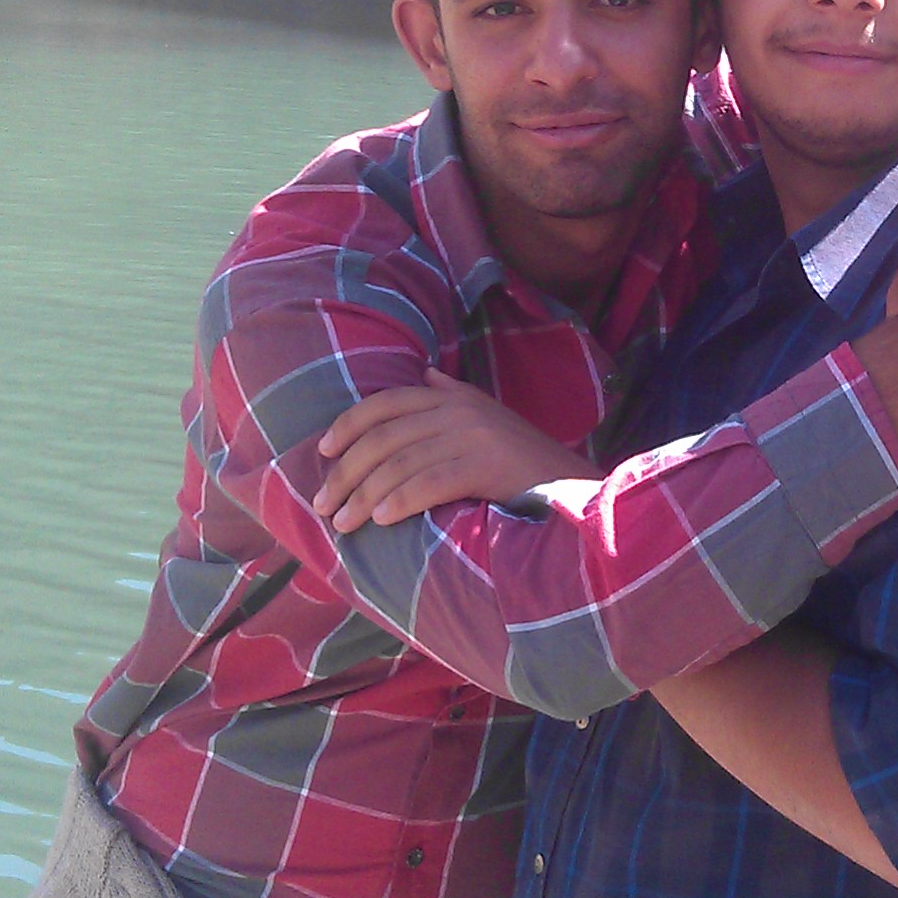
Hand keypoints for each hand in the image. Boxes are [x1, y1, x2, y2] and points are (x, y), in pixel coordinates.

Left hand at [311, 368, 584, 531]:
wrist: (574, 487)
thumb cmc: (526, 462)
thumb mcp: (490, 418)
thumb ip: (454, 395)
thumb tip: (424, 373)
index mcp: (454, 397)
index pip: (386, 403)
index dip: (348, 426)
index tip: (322, 454)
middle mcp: (459, 410)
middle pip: (385, 437)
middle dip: (347, 473)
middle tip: (324, 506)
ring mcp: (474, 435)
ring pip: (401, 464)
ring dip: (364, 497)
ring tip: (344, 524)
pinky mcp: (487, 465)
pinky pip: (430, 483)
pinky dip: (401, 502)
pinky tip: (382, 521)